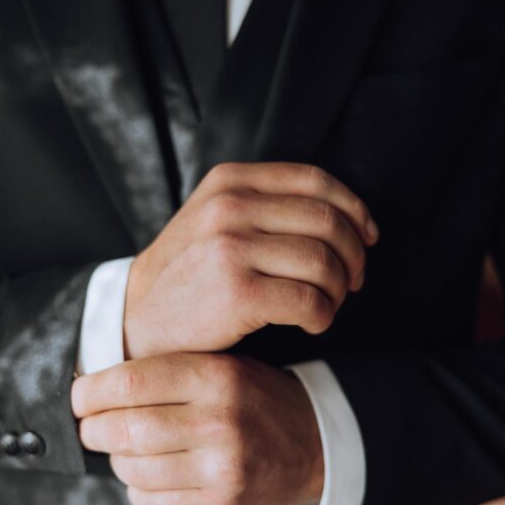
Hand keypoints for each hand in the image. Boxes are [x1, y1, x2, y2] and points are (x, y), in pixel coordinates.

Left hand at [72, 352, 324, 504]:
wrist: (313, 443)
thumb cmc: (254, 401)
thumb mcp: (222, 366)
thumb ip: (168, 373)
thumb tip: (93, 386)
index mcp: (216, 377)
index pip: (130, 382)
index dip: (90, 392)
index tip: (78, 397)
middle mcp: (219, 421)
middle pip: (125, 429)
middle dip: (94, 430)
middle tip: (91, 429)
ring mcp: (223, 468)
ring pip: (134, 469)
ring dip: (118, 462)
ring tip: (128, 452)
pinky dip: (139, 492)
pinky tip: (150, 479)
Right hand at [123, 162, 378, 358]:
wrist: (136, 321)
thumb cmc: (187, 275)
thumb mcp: (213, 218)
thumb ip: (264, 204)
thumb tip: (344, 213)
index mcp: (230, 181)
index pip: (315, 181)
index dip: (354, 208)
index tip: (367, 236)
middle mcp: (230, 207)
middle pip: (328, 222)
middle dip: (354, 255)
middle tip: (352, 281)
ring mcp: (231, 249)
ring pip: (324, 263)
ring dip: (338, 290)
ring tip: (326, 304)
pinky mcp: (237, 293)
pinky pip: (309, 301)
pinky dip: (322, 316)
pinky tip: (312, 323)